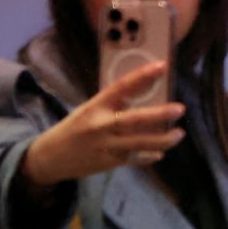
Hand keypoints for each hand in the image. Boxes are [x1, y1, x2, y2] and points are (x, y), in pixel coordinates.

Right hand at [20, 61, 183, 185]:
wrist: (48, 158)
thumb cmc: (74, 128)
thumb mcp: (89, 110)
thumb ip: (114, 104)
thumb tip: (146, 91)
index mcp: (95, 107)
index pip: (121, 87)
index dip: (142, 75)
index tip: (162, 65)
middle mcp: (100, 125)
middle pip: (133, 119)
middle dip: (158, 114)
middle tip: (180, 108)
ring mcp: (105, 146)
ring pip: (139, 143)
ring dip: (162, 140)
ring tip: (179, 134)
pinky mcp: (108, 163)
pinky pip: (134, 159)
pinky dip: (148, 156)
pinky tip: (160, 153)